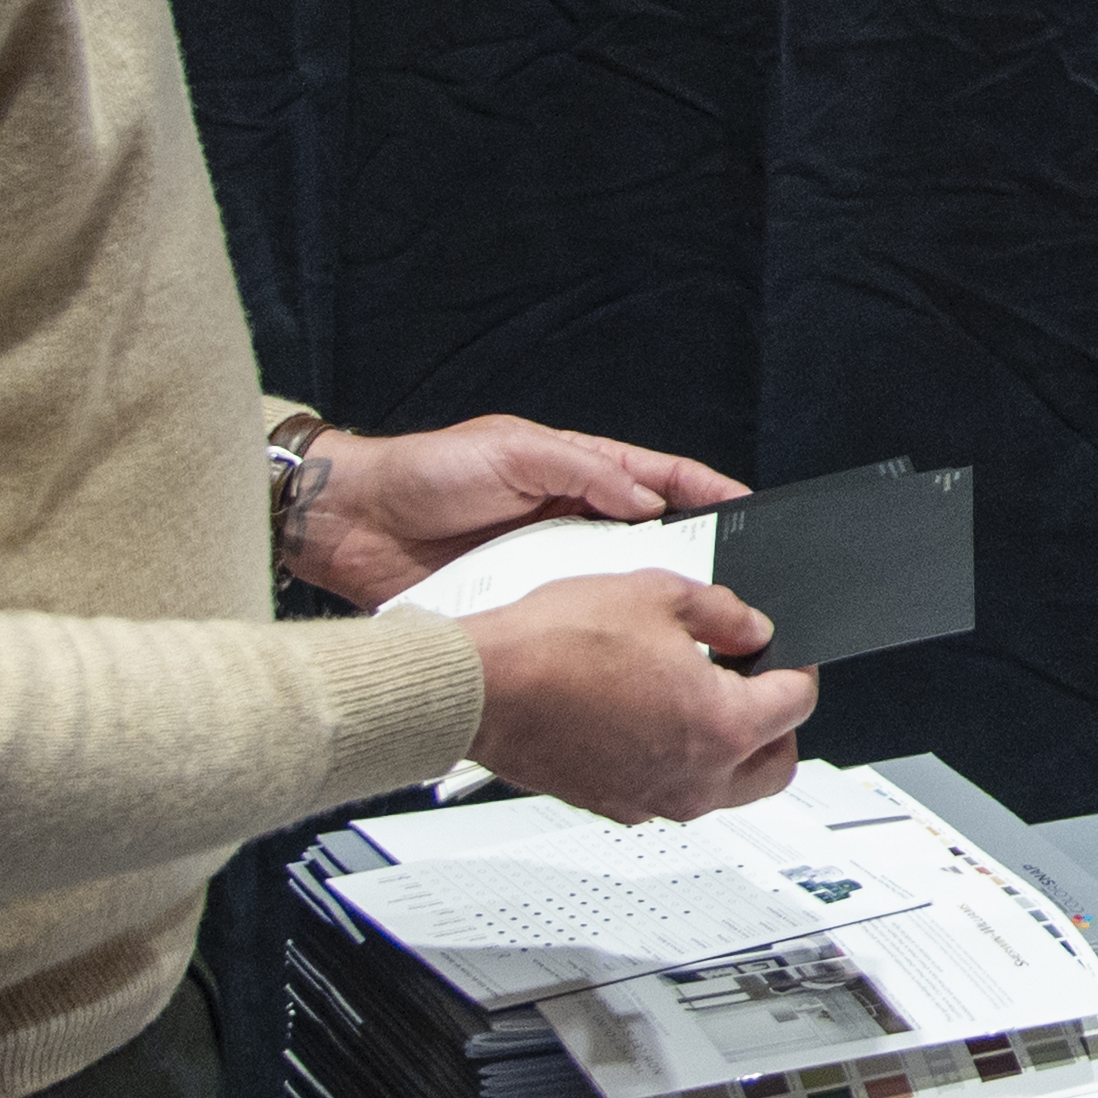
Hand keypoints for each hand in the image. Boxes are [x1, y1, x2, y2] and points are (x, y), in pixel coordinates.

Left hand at [283, 413, 747, 609]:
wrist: (351, 527)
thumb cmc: (423, 474)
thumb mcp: (512, 451)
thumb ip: (584, 470)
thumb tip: (646, 498)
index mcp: (577, 473)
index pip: (657, 479)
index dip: (704, 492)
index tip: (746, 507)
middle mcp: (569, 522)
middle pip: (647, 541)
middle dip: (687, 558)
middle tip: (726, 580)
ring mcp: (547, 568)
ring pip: (613, 588)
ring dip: (638, 601)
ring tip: (677, 619)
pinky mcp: (521, 608)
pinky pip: (568, 622)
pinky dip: (590, 633)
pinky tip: (614, 646)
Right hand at [459, 573, 819, 825]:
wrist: (482, 688)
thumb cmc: (555, 645)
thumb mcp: (659, 594)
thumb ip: (725, 613)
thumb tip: (751, 627)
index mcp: (723, 726)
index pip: (797, 703)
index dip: (795, 666)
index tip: (779, 651)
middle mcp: (696, 778)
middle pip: (777, 765)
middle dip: (778, 724)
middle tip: (756, 684)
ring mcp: (654, 799)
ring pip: (726, 789)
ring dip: (731, 750)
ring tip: (701, 698)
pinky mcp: (615, 805)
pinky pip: (671, 791)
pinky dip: (678, 762)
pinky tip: (650, 718)